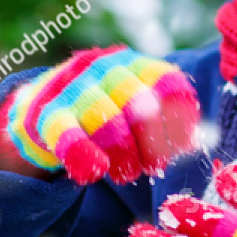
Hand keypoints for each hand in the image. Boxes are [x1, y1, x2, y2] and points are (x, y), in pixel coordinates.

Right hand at [6, 46, 199, 183]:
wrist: (40, 109)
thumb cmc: (102, 113)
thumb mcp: (132, 104)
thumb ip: (163, 118)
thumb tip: (196, 144)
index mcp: (132, 63)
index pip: (166, 82)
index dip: (180, 116)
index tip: (184, 146)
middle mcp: (104, 68)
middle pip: (139, 105)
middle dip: (153, 143)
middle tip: (155, 166)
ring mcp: (73, 88)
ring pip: (107, 122)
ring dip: (124, 156)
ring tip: (127, 173)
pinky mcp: (46, 114)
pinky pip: (68, 135)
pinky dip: (84, 155)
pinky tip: (95, 171)